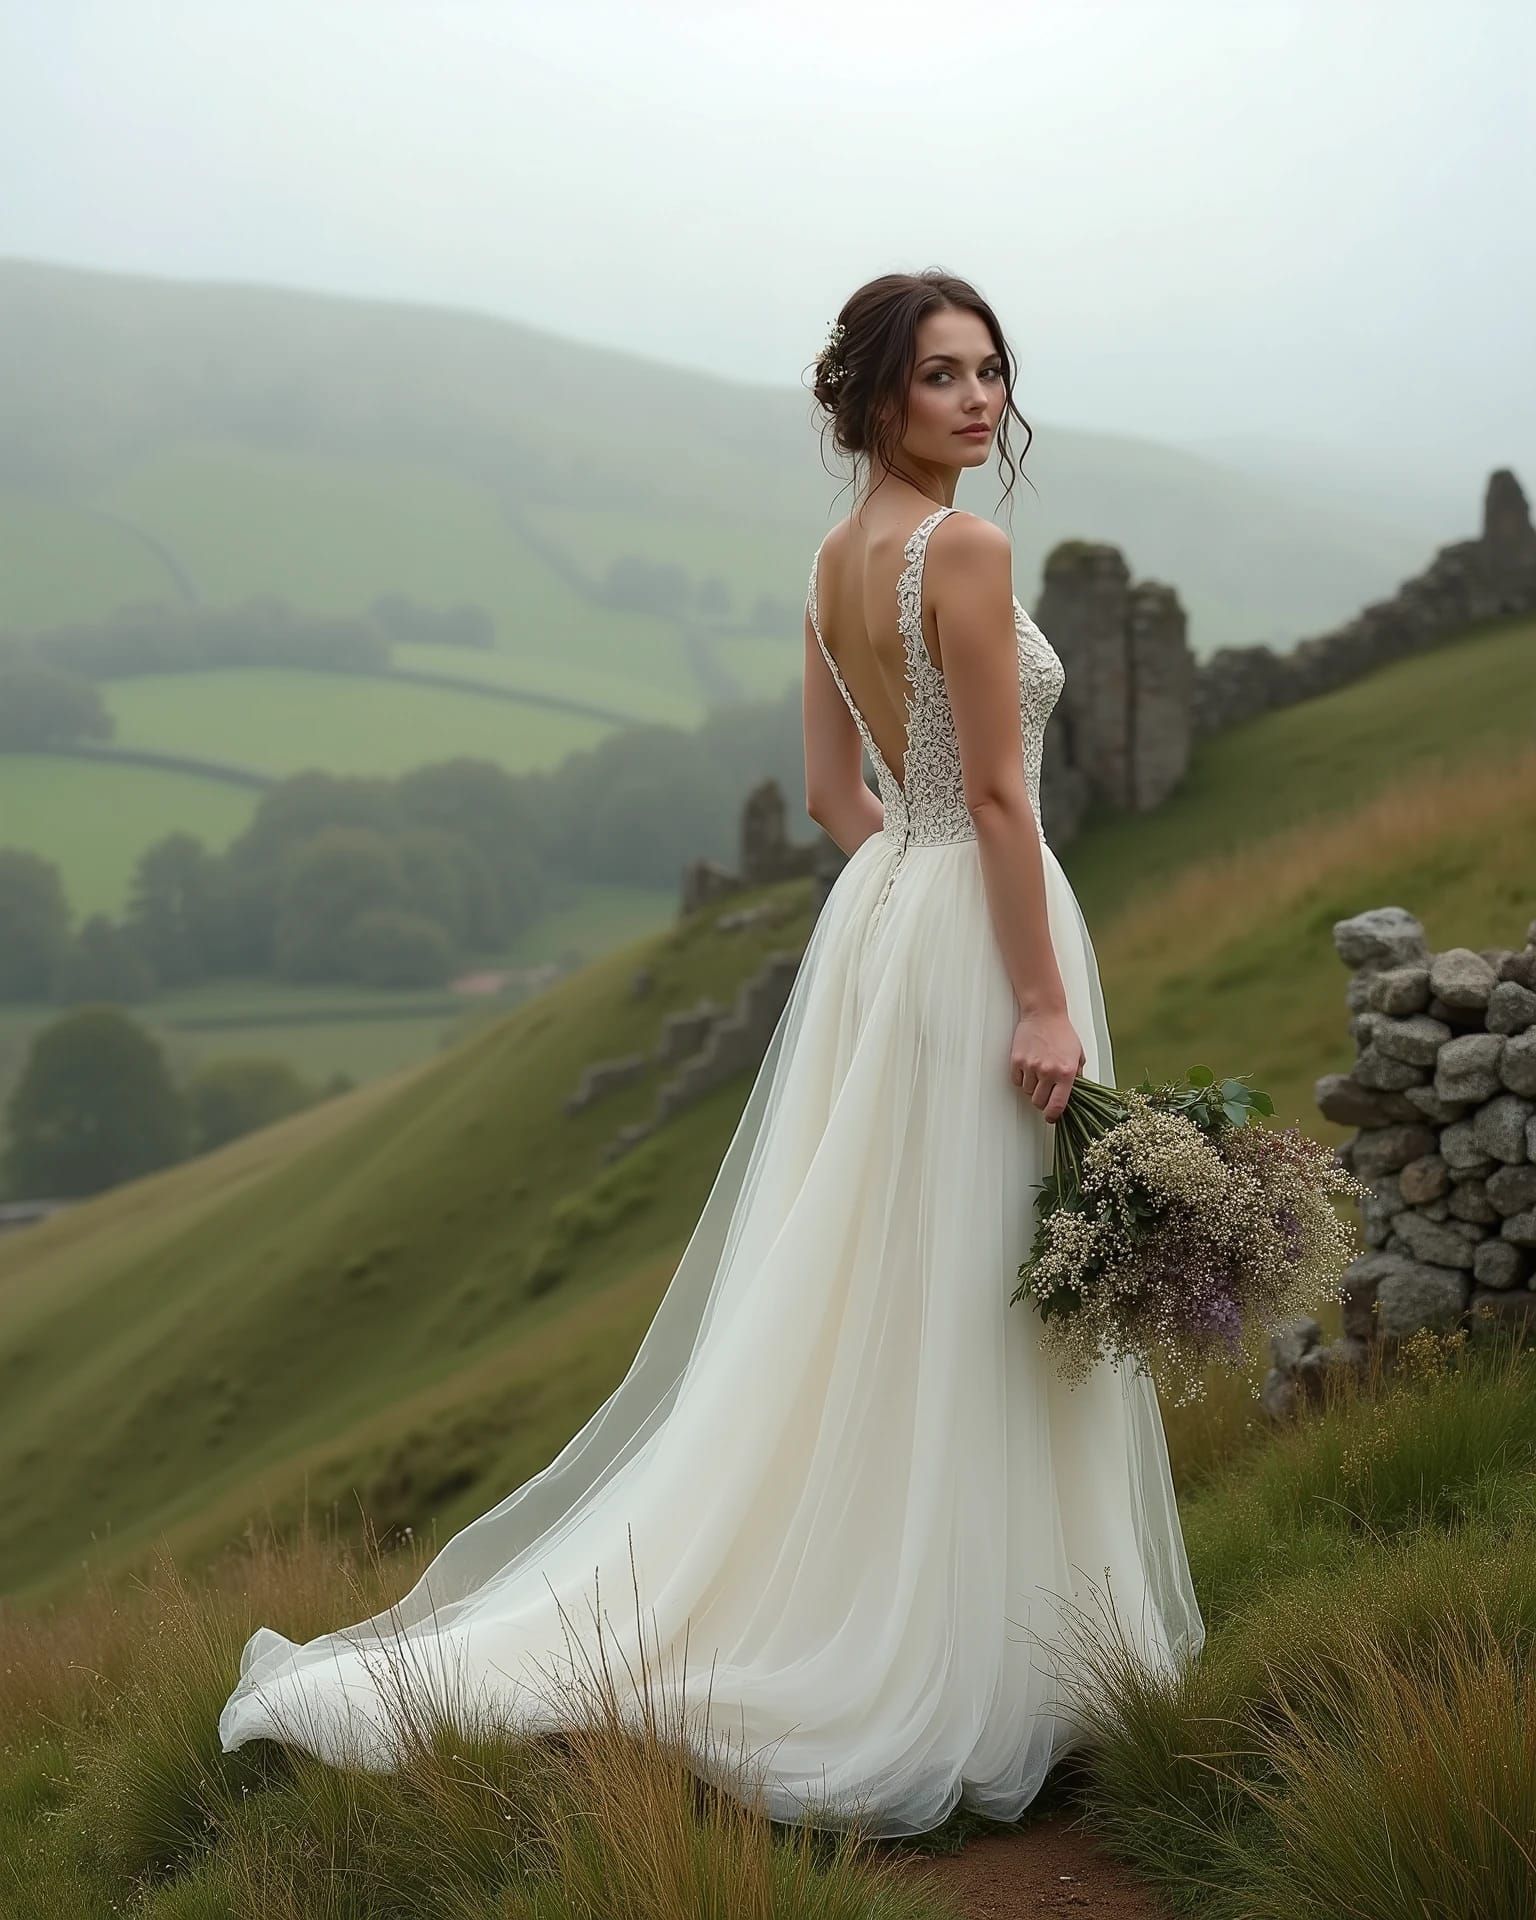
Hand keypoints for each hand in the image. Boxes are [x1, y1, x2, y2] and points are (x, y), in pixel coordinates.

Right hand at [1010, 1009, 1085, 1123]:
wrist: (1044, 1013)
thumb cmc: (1062, 1032)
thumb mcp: (1077, 1055)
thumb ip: (1077, 1076)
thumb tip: (1073, 1095)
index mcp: (1066, 1072)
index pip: (1058, 1105)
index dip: (1053, 1116)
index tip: (1051, 1118)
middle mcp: (1048, 1071)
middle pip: (1039, 1102)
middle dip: (1042, 1101)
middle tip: (1045, 1093)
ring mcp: (1031, 1066)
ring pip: (1027, 1092)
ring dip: (1032, 1088)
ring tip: (1038, 1074)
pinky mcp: (1017, 1060)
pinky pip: (1017, 1081)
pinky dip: (1021, 1079)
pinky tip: (1028, 1069)